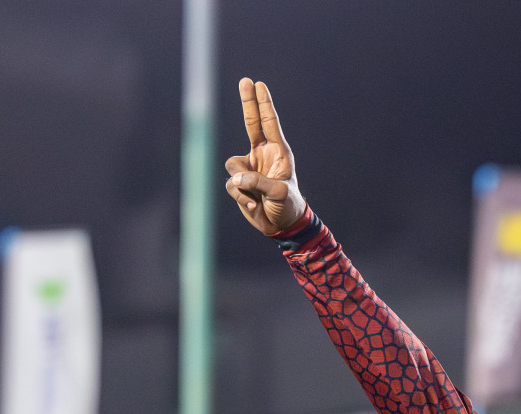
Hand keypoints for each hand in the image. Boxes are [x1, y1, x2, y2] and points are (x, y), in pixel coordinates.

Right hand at [224, 78, 306, 235]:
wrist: (281, 226)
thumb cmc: (288, 206)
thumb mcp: (279, 194)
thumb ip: (259, 182)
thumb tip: (237, 177)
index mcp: (278, 153)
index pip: (269, 124)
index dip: (263, 104)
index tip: (258, 84)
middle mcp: (262, 155)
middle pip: (251, 123)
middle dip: (248, 102)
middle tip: (246, 80)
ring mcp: (249, 168)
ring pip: (233, 166)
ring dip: (244, 184)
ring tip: (259, 198)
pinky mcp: (239, 182)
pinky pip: (232, 185)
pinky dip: (241, 197)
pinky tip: (255, 206)